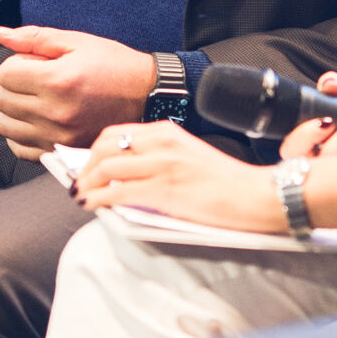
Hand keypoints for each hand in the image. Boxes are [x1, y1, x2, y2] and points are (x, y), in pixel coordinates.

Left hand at [0, 25, 156, 158]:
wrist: (147, 96)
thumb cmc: (114, 65)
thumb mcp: (77, 42)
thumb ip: (34, 38)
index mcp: (57, 80)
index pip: (5, 74)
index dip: (16, 62)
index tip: (35, 62)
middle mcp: (55, 111)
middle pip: (2, 99)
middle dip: (12, 84)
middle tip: (36, 77)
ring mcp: (58, 136)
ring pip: (6, 125)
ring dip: (14, 109)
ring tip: (37, 98)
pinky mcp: (62, 151)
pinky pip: (20, 149)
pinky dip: (21, 134)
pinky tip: (38, 119)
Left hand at [73, 121, 282, 232]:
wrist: (256, 195)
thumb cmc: (228, 183)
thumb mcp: (190, 157)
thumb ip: (160, 159)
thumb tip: (125, 176)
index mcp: (168, 132)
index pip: (117, 133)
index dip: (94, 149)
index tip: (86, 164)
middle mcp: (162, 143)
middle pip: (105, 146)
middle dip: (85, 165)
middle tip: (79, 181)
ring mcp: (162, 165)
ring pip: (106, 168)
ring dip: (86, 183)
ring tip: (81, 195)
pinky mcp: (163, 191)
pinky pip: (117, 193)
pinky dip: (97, 199)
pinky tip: (91, 205)